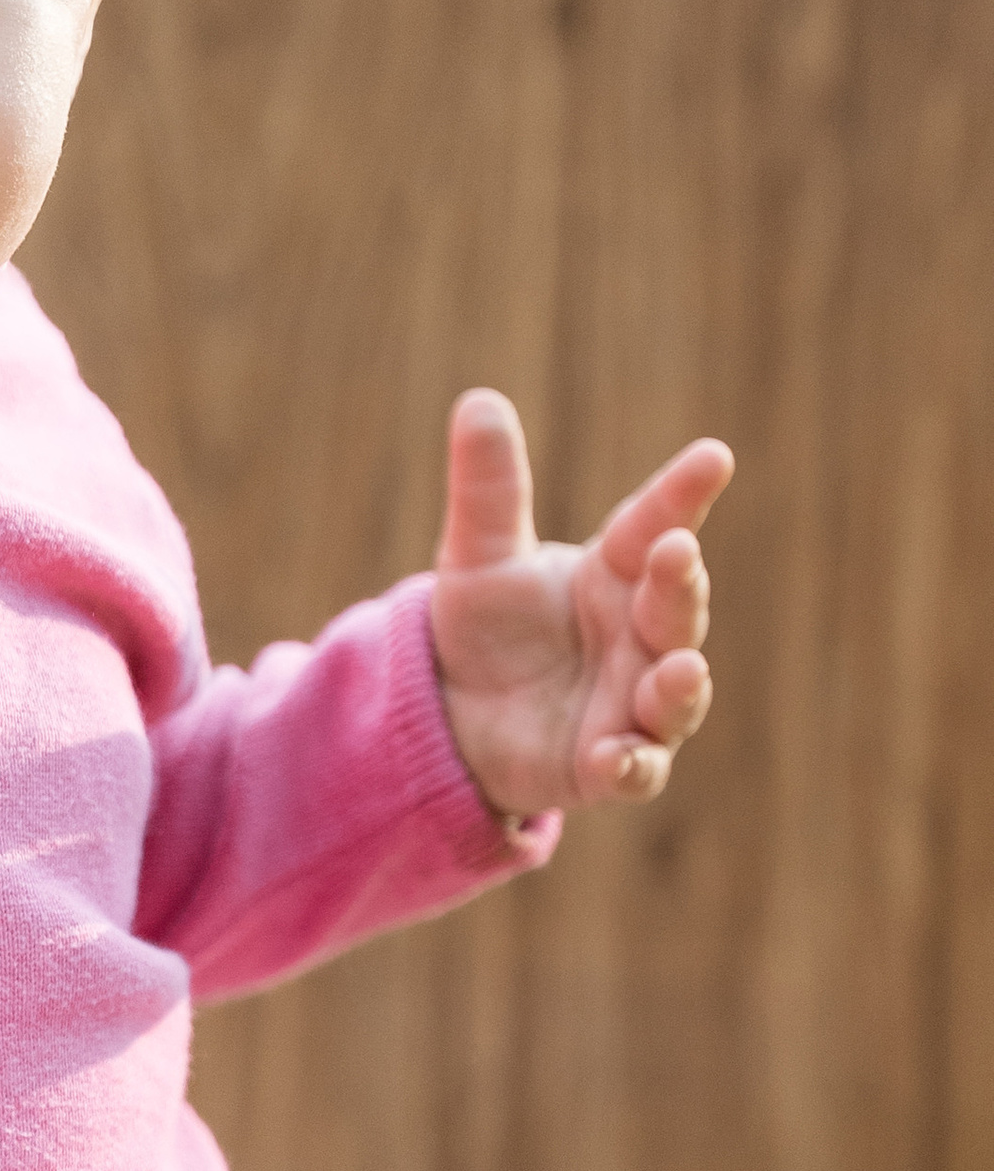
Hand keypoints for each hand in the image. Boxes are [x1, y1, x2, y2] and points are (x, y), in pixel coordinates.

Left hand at [429, 387, 731, 820]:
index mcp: (615, 572)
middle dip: (681, 583)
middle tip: (676, 553)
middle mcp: (638, 635)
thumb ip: (490, 489)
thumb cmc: (488, 626)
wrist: (455, 713)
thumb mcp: (477, 554)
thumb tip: (478, 400)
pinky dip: (633, 765)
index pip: (656, 523)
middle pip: (675, 608)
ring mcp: (632, 703)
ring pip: (676, 694)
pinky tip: (618, 757)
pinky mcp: (605, 765)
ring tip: (680, 668)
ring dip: (682, 684)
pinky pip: (635, 770)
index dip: (684, 491)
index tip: (714, 455)